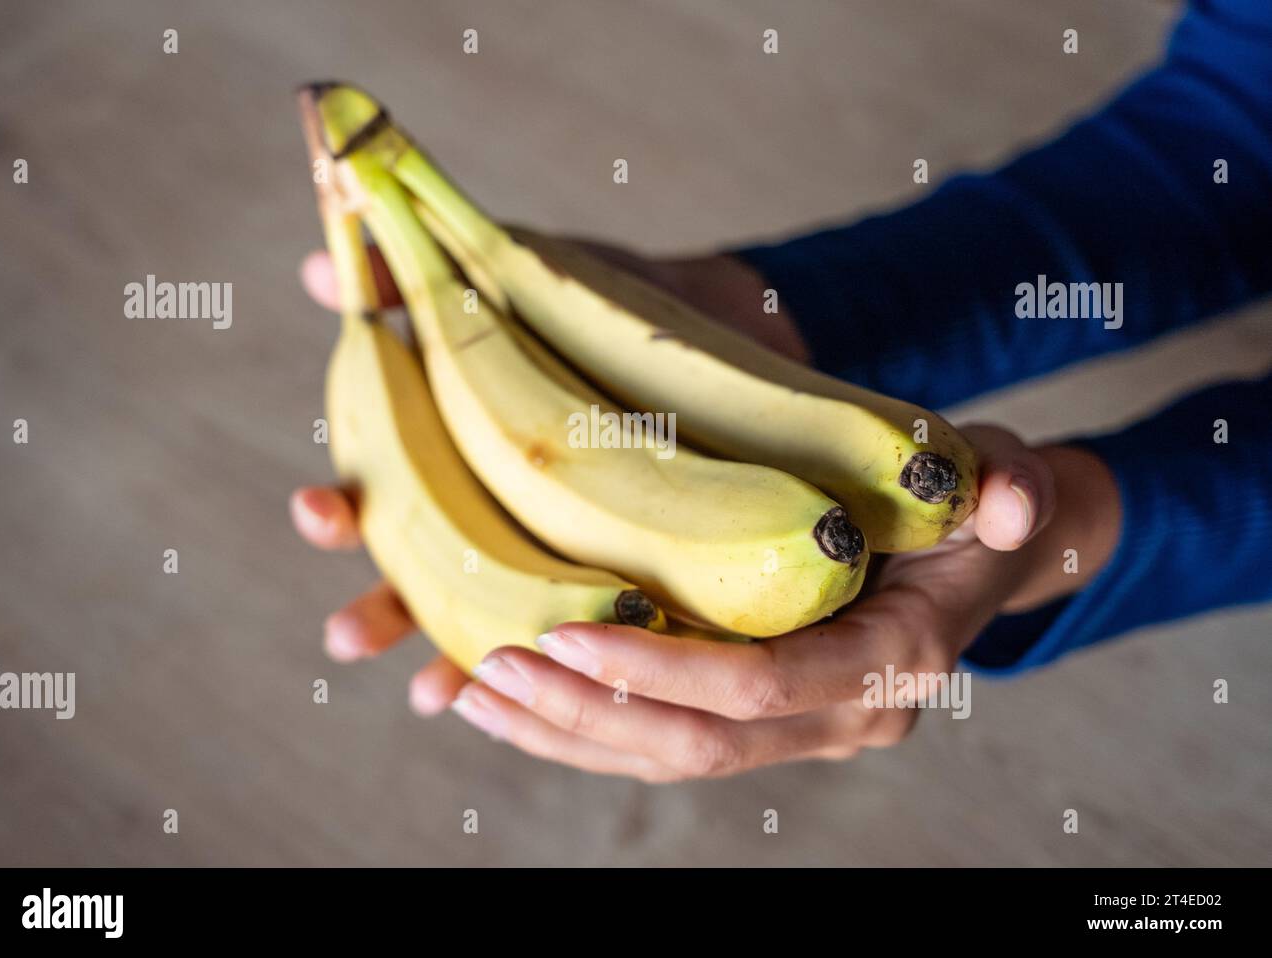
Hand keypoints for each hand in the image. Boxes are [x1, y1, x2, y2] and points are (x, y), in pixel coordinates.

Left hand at [293, 243, 1119, 779]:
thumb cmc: (967, 503)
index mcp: (888, 664)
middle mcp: (840, 718)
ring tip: (473, 689)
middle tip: (490, 669)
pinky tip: (508, 697)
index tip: (566, 629)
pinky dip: (582, 727)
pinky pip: (659, 741)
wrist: (973, 550)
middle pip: (696, 742)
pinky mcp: (754, 718)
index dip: (662, 670)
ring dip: (566, 731)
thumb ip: (1008, 488)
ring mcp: (795, 730)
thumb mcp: (997, 478)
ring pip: (664, 757)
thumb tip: (1013, 502)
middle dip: (587, 713)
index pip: (763, 689)